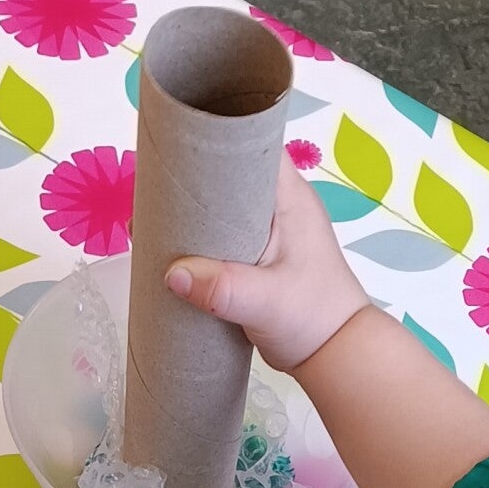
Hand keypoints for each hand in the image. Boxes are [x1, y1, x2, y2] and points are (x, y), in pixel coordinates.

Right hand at [164, 156, 369, 372]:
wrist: (335, 355)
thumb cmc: (316, 319)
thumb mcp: (268, 303)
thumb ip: (224, 289)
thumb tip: (173, 275)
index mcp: (289, 195)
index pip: (252, 140)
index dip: (216, 133)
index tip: (177, 139)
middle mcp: (278, 204)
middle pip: (229, 171)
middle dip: (192, 176)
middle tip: (154, 184)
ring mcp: (267, 230)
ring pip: (222, 205)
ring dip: (192, 210)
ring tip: (155, 214)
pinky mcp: (256, 255)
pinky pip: (221, 233)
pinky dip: (199, 237)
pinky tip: (172, 246)